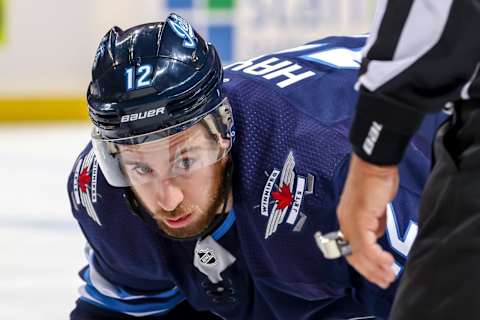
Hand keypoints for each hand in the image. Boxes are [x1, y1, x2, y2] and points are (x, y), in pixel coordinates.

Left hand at [337, 154, 398, 287]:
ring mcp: (350, 221)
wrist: (375, 164)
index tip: (377, 274)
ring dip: (376, 267)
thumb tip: (377, 237)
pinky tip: (388, 261)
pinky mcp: (359, 218)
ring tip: (389, 276)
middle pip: (354, 255)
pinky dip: (377, 256)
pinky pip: (366, 244)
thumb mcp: (377, 208)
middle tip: (385, 281)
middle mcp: (345, 222)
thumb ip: (375, 224)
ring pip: (360, 252)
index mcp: (347, 220)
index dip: (364, 264)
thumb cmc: (376, 181)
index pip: (352, 249)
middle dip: (370, 271)